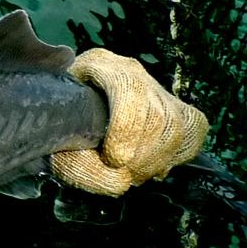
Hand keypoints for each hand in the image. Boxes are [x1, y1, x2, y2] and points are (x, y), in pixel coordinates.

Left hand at [50, 48, 208, 195]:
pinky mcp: (174, 103)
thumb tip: (121, 182)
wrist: (61, 112)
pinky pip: (194, 128)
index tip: (114, 160)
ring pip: (178, 123)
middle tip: (125, 174)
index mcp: (97, 64)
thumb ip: (78, 163)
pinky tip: (154, 167)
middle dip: (145, 154)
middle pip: (158, 113)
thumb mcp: (54, 141)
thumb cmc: (56, 126)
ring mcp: (154, 84)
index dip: (127, 129)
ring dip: (159, 159)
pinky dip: (179, 154)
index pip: (129, 89)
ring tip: (135, 174)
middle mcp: (130, 68)